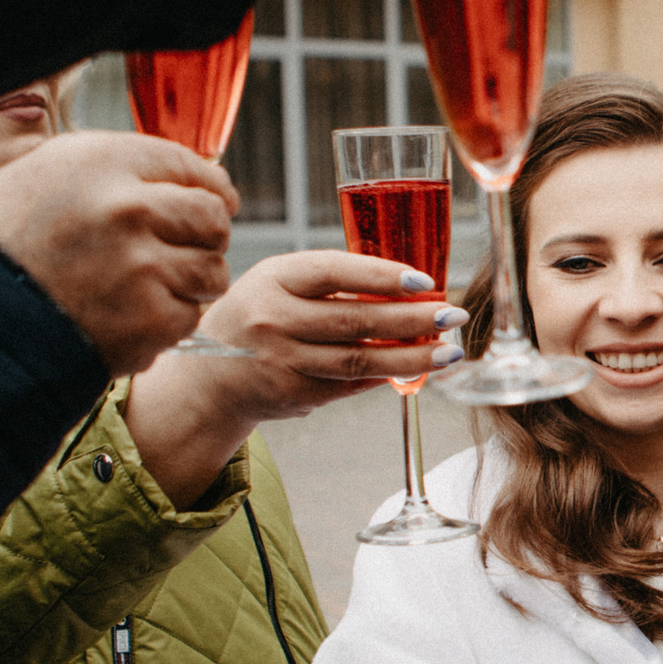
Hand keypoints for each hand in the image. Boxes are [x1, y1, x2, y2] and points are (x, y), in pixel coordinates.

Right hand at [0, 131, 236, 376]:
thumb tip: (202, 177)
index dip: (209, 189)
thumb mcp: (47, 174)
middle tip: (181, 250)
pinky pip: (188, 317)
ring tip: (148, 287)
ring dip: (190, 282)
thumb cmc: (0, 240)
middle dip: (205, 236)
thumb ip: (121, 170)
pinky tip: (129, 317)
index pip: (192, 166)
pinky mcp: (145, 321)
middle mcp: (126, 207)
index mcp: (102, 161)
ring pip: (211, 271)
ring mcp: (139, 267)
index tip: (215, 202)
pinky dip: (167, 322)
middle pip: (213, 218)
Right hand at [124, 251, 467, 505]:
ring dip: (412, 356)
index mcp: (274, 278)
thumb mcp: (280, 283)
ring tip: (449, 350)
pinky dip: (388, 376)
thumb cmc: (258, 316)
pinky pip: (352, 384)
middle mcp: (274, 319)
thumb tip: (408, 286)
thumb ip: (331, 281)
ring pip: (360, 360)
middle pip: (356, 319)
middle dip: (413, 319)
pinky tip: (418, 368)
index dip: (382, 275)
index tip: (425, 281)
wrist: (210, 375)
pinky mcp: (295, 393)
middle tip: (452, 315)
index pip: (334, 271)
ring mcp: (283, 360)